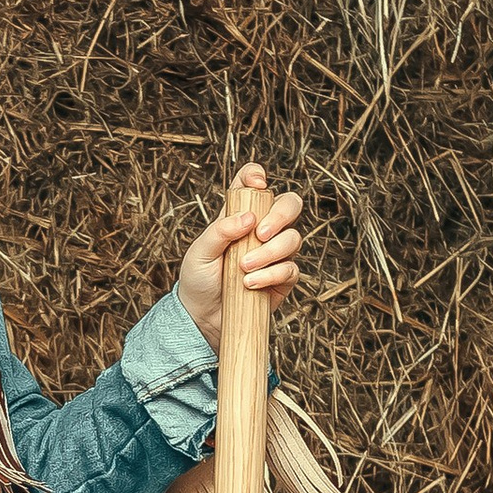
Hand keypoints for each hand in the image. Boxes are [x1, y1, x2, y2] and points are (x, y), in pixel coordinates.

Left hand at [178, 164, 301, 346]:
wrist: (203, 316)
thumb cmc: (199, 278)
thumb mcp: (200, 252)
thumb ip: (220, 230)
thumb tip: (249, 218)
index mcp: (239, 214)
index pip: (252, 183)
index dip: (256, 175)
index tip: (256, 184)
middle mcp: (262, 229)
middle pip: (290, 204)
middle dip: (281, 214)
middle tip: (260, 233)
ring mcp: (276, 253)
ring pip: (293, 238)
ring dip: (270, 252)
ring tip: (243, 268)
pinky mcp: (283, 278)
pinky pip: (291, 269)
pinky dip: (271, 275)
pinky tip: (250, 284)